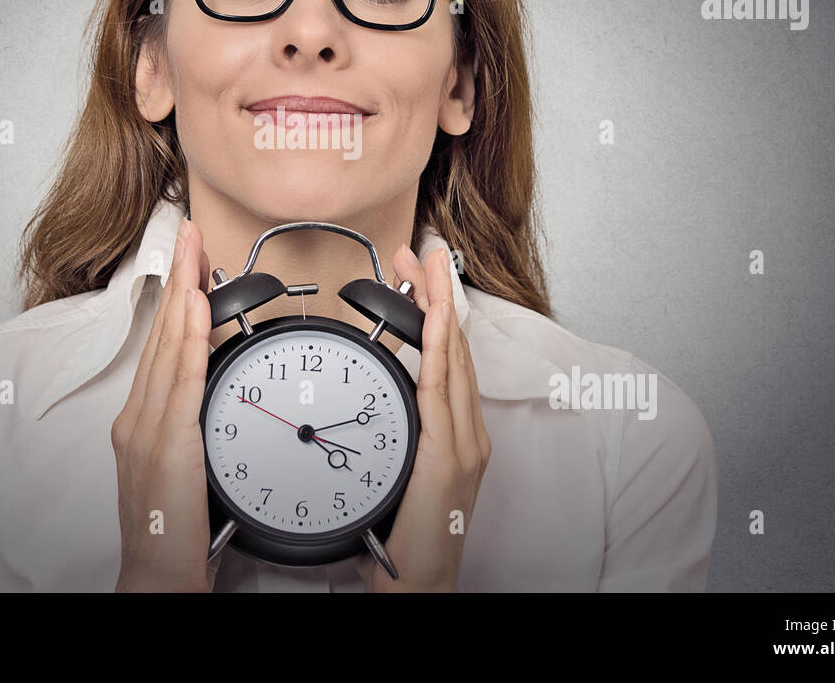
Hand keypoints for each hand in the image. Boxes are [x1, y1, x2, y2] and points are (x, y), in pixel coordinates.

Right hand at [110, 217, 216, 591]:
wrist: (155, 572)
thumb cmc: (170, 526)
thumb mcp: (178, 462)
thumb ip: (188, 421)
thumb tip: (211, 388)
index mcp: (141, 418)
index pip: (161, 342)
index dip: (176, 295)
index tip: (191, 258)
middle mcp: (137, 416)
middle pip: (161, 333)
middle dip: (178, 278)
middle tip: (189, 232)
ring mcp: (146, 428)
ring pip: (168, 347)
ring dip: (183, 293)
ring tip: (194, 251)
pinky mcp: (165, 443)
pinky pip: (181, 380)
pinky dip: (189, 339)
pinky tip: (196, 308)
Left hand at [354, 244, 491, 591]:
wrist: (421, 581)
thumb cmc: (405, 534)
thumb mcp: (398, 467)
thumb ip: (395, 429)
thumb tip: (367, 402)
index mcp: (454, 431)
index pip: (444, 356)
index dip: (434, 309)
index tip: (417, 272)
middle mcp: (467, 431)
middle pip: (454, 348)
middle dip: (439, 295)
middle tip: (421, 252)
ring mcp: (465, 444)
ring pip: (453, 362)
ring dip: (440, 309)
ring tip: (429, 269)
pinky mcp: (453, 459)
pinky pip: (442, 396)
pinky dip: (438, 355)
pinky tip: (432, 326)